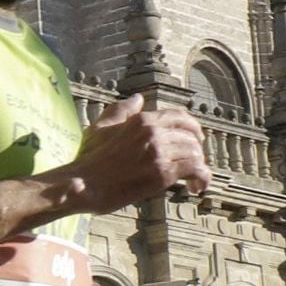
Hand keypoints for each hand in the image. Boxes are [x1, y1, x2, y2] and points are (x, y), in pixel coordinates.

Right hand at [63, 95, 209, 210]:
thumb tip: (138, 98)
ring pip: (195, 153)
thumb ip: (121, 110)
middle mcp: (153, 132)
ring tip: (194, 179)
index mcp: (142, 120)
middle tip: (193, 164)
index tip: (196, 140)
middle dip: (196, 151)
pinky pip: (195, 169)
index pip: (179, 117)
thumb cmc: (89, 160)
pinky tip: (197, 186)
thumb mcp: (102, 127)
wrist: (83, 184)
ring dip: (199, 167)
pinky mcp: (162, 172)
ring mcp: (159, 151)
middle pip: (191, 136)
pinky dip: (202, 178)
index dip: (193, 128)